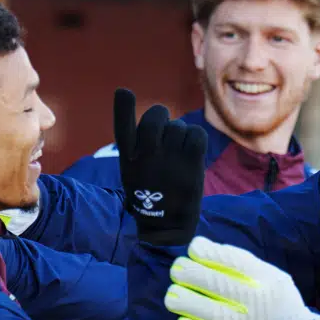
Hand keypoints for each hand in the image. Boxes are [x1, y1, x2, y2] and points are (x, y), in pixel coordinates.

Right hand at [114, 88, 206, 245]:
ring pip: (178, 126)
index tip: (124, 92)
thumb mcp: (134, 175)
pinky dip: (196, 136)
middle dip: (160, 115)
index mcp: (129, 159)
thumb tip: (162, 119)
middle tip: (165, 125)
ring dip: (180, 132)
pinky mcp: (191, 164)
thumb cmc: (152, 198)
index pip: (123, 128)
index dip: (123, 108)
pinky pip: (196, 134)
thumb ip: (140, 149)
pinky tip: (194, 147)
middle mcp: (147, 156)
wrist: (168, 227)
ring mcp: (170, 159)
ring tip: (178, 149)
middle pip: (155, 119)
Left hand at [166, 237, 319, 319]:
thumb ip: (243, 264)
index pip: (238, 262)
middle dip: (194, 276)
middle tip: (176, 270)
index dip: (213, 254)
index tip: (193, 249)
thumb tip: (203, 248)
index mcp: (268, 281)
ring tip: (172, 297)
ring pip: (216, 314)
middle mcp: (260, 303)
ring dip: (190, 304)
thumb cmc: (279, 305)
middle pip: (222, 286)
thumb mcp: (273, 279)